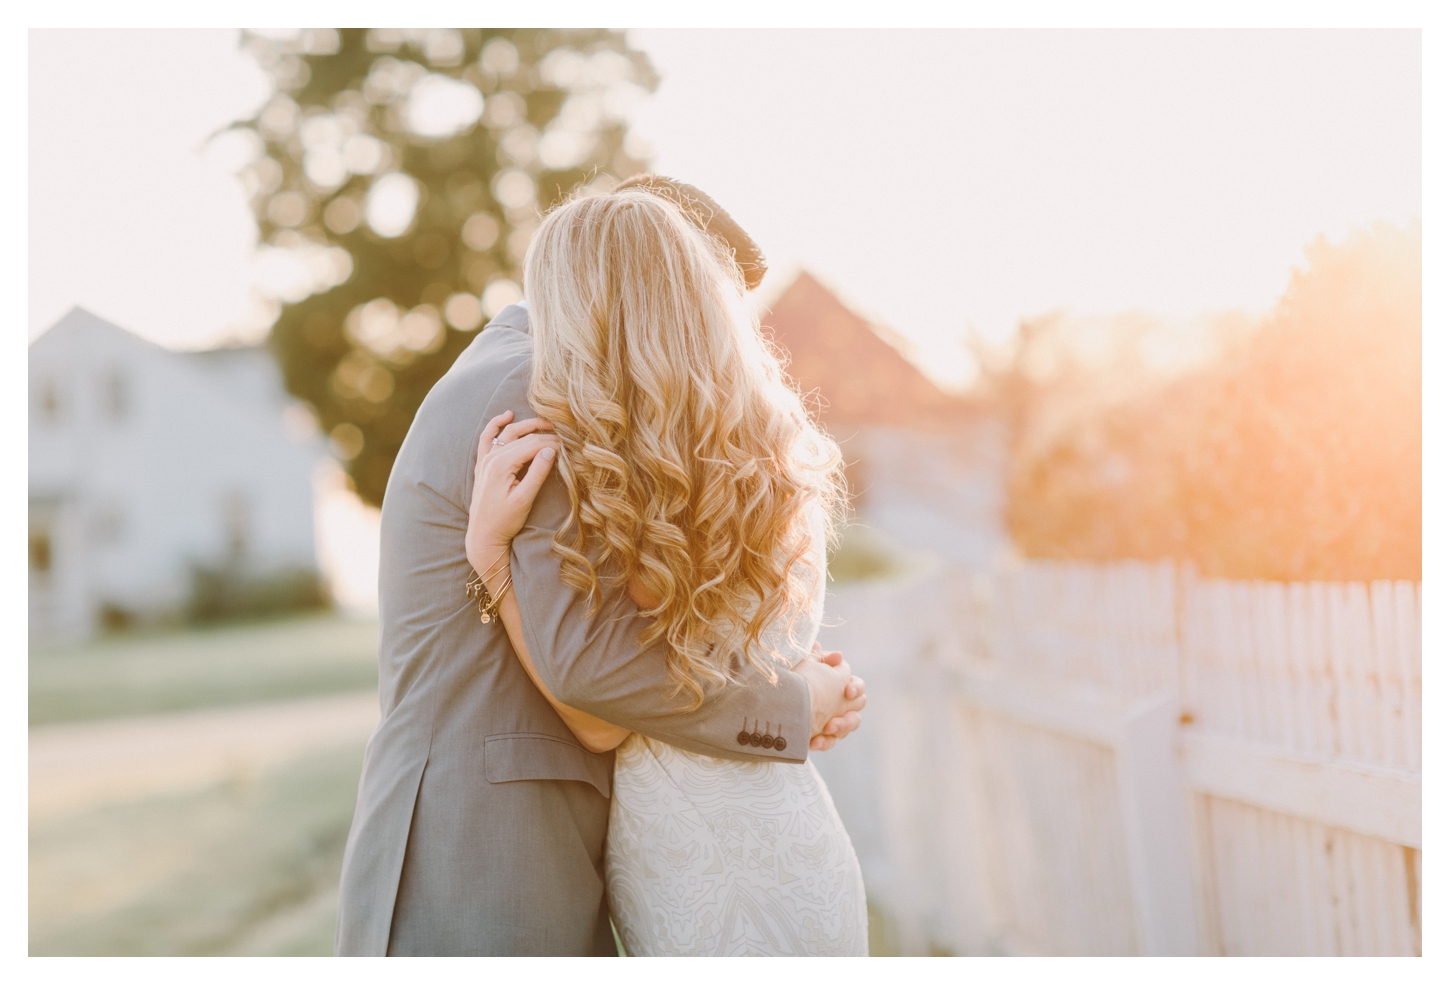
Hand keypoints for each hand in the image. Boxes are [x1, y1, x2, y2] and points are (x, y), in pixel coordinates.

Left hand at [465, 410, 559, 573]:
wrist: (483, 535)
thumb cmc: (504, 521)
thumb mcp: (525, 499)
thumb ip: (537, 473)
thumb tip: (551, 451)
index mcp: (502, 465)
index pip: (533, 445)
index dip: (553, 443)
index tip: (569, 445)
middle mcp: (491, 458)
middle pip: (522, 437)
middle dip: (544, 433)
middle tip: (564, 434)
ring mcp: (485, 460)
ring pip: (507, 433)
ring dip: (526, 424)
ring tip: (546, 422)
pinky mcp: (483, 464)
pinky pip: (487, 437)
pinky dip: (496, 424)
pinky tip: (507, 415)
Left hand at [793, 642, 866, 751]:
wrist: (768, 704)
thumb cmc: (787, 680)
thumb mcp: (800, 664)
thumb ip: (818, 657)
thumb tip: (837, 655)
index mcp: (836, 682)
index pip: (856, 684)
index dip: (855, 687)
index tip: (847, 691)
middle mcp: (837, 700)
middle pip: (858, 706)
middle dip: (852, 710)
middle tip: (840, 714)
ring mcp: (831, 718)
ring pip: (850, 724)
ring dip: (842, 726)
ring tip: (827, 728)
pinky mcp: (821, 735)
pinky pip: (830, 741)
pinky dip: (824, 742)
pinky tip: (813, 742)